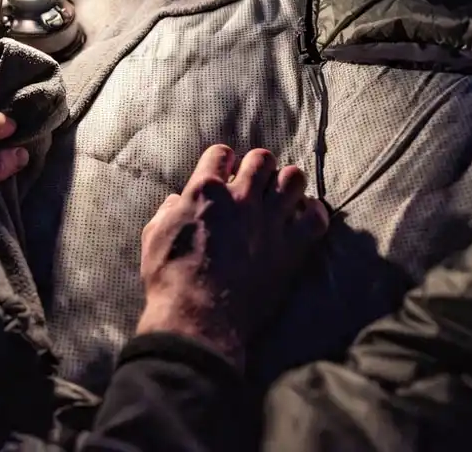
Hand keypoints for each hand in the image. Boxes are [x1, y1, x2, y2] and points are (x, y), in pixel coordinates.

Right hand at [136, 145, 329, 368]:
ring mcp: (269, 221)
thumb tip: (176, 202)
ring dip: (288, 184)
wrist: (198, 318)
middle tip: (255, 182)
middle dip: (259, 166)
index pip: (220, 153)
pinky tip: (306, 219)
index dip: (222, 159)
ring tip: (282, 196)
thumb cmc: (170, 279)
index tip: (224, 170)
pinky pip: (317, 217)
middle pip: (262, 159)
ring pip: (294, 179)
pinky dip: (314, 213)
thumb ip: (167, 212)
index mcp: (205, 191)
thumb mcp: (154, 237)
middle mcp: (241, 198)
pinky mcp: (291, 248)